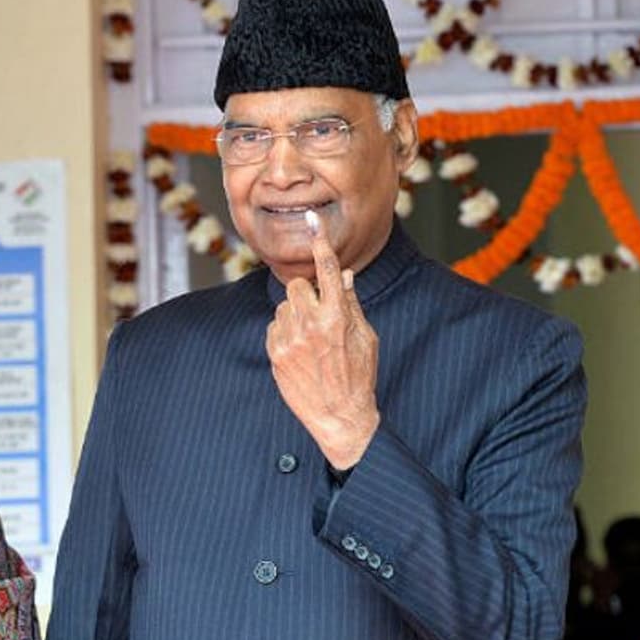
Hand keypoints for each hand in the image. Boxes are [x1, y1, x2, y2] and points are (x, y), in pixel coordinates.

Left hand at [265, 213, 379, 469]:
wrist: (339, 417)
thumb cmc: (358, 377)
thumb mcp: (365, 338)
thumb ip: (350, 304)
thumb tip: (342, 275)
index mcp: (337, 318)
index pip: (327, 271)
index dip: (321, 245)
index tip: (314, 222)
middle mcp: (310, 325)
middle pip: (297, 285)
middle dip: (307, 293)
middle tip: (320, 313)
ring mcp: (289, 340)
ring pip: (284, 306)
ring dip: (296, 314)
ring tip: (312, 340)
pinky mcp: (275, 353)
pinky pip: (274, 326)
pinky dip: (285, 331)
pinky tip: (301, 351)